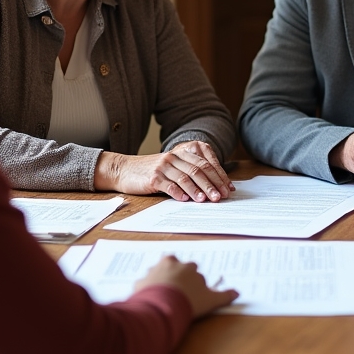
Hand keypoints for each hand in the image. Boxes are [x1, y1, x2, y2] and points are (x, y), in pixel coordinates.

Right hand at [95, 142, 234, 201]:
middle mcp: (174, 157)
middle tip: (220, 196)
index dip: (219, 176)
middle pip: (198, 170)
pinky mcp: (153, 177)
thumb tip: (214, 188)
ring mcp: (163, 166)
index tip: (228, 188)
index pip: (206, 163)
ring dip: (197, 190)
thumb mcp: (173, 168)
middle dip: (212, 184)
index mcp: (182, 153)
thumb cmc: (153, 172)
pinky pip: (168, 185)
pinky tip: (185, 200)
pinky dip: (178, 193)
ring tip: (206, 200)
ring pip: (185, 177)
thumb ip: (190, 173)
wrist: (125, 170)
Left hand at [135, 255, 238, 317]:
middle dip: (176, 274)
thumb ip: (224, 296)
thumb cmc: (189, 301)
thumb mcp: (210, 300)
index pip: (194, 270)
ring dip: (160, 279)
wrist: (162, 308)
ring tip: (163, 294)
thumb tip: (237, 293)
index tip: (195, 292)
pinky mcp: (140, 283)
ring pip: (157, 271)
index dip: (195, 281)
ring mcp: (153, 272)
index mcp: (187, 267)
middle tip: (178, 289)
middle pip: (174, 264)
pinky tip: (150, 301)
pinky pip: (143, 284)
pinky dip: (146, 290)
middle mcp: (170, 265)